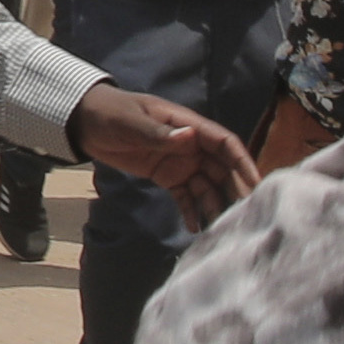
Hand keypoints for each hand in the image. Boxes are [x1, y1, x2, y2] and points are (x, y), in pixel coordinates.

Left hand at [66, 80, 263, 231]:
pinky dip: (191, 211)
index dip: (242, 163)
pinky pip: (185, 196)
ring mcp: (180, 162)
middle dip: (235, 190)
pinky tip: (195, 229)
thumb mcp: (132, 123)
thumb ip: (160, 134)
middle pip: (221, 169)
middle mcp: (191, 146)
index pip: (224, 144)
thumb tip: (190, 136)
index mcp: (188, 125)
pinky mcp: (166, 177)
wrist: (86, 122)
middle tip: (246, 215)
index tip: (257, 184)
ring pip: (206, 186)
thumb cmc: (111, 114)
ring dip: (214, 205)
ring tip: (221, 229)